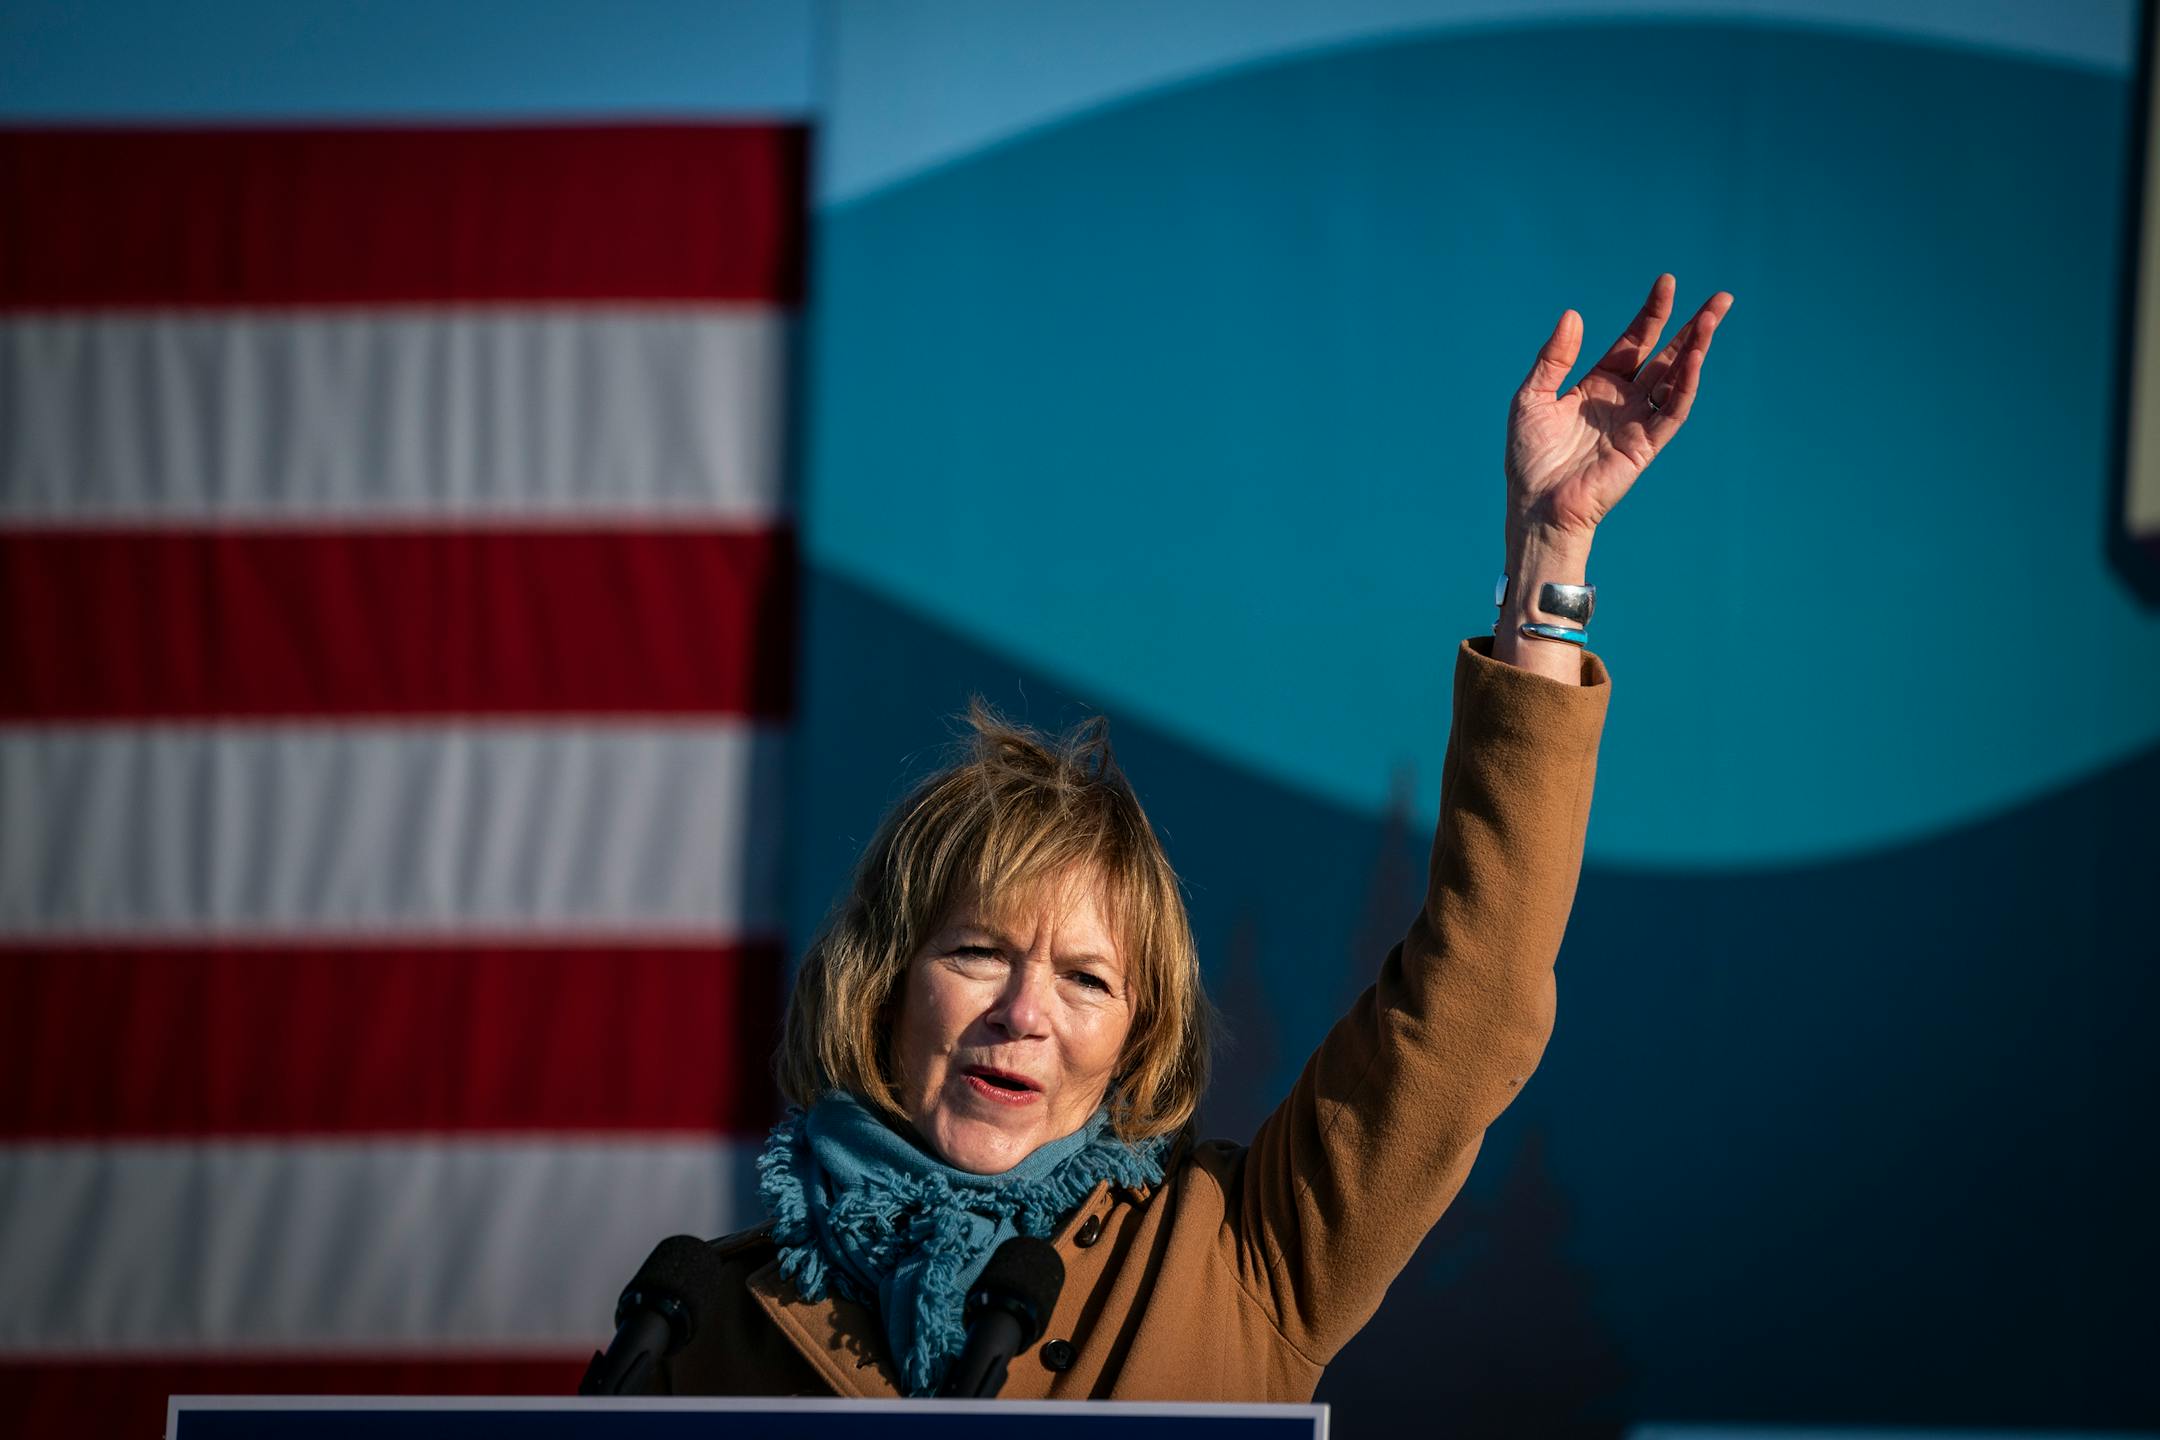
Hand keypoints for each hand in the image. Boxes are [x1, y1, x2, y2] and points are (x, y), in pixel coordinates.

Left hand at [1505, 275, 1731, 546]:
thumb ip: (1554, 358)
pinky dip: (1685, 385)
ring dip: (1696, 350)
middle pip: (1666, 356)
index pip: (1633, 342)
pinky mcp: (1646, 445)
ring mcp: (1637, 422)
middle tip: (1721, 298)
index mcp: (1597, 385)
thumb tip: (1573, 314)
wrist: (1537, 505)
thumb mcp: (1532, 397)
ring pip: (1676, 379)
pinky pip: (1672, 411)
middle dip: (1693, 327)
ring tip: (1713, 318)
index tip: (1667, 282)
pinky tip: (1694, 358)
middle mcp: (1623, 400)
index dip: (1651, 314)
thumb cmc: (1529, 456)